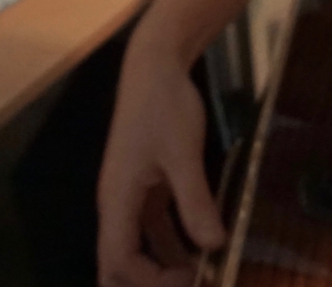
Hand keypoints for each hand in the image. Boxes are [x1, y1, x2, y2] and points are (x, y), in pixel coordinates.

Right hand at [97, 41, 226, 286]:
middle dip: (147, 281)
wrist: (156, 66)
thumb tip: (214, 244)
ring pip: (138, 248)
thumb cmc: (164, 106)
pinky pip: (153, 227)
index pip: (118, 261)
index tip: (189, 278)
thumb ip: (196, 201)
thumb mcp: (183, 154)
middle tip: (189, 282)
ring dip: (163, 265)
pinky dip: (172, 242)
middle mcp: (117, 203)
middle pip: (118, 263)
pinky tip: (201, 249)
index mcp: (117, 199)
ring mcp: (130, 195)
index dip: (150, 281)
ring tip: (202, 274)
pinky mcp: (146, 184)